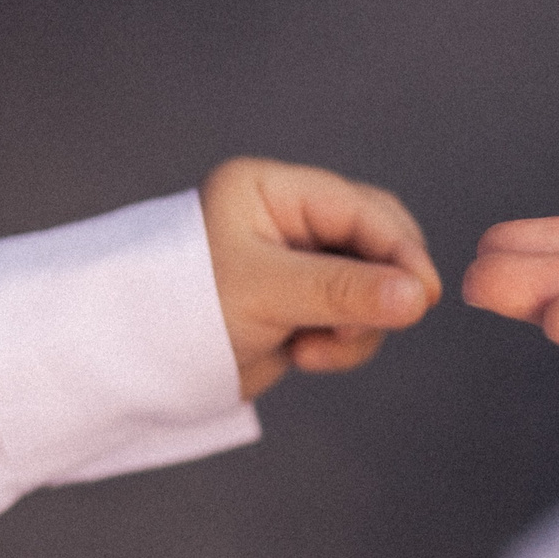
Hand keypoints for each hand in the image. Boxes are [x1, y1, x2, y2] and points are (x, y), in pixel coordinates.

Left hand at [201, 157, 440, 399]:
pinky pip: (348, 317)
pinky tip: (307, 356)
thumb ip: (343, 291)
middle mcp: (285, 218)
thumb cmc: (182, 310)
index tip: (424, 294)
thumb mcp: (266, 294)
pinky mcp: (295, 305)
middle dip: (381, 287)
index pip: (358, 208)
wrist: (134, 367)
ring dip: (359, 323)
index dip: (398, 249)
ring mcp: (293, 263)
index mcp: (271, 189)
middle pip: (373, 241)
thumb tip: (418, 297)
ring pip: (368, 284)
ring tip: (320, 349)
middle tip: (390, 322)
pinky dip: (342, 342)